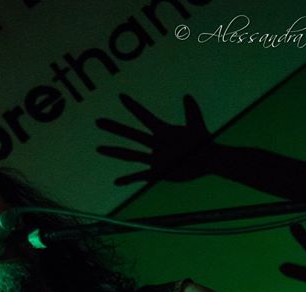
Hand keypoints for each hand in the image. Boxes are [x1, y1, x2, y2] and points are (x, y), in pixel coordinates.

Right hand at [96, 93, 212, 185]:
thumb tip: (186, 96)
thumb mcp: (197, 126)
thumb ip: (192, 112)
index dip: (133, 107)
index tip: (121, 96)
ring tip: (100, 149)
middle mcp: (155, 144)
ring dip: (115, 152)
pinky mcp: (158, 172)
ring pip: (131, 154)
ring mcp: (155, 159)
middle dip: (115, 128)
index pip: (144, 117)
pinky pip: (141, 176)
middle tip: (99, 121)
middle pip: (131, 134)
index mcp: (163, 132)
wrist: (206, 162)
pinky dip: (129, 179)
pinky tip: (117, 181)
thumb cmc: (203, 143)